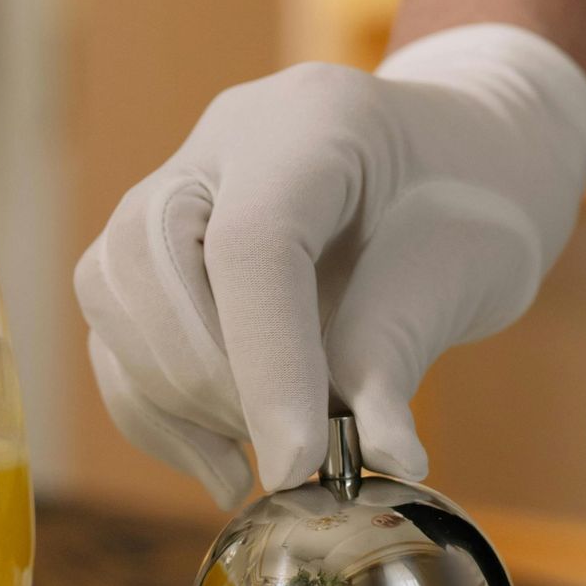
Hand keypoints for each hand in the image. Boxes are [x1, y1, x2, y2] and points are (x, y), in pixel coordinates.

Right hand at [73, 23, 585, 503]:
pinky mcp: (157, 240)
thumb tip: (382, 458)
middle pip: (148, 254)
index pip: (251, 241)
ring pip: (111, 288)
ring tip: (248, 463)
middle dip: (203, 379)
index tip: (298, 463)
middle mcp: (224, 140)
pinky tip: (222, 458)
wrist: (459, 155)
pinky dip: (154, 407)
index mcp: (311, 123)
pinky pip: (116, 325)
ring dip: (167, 399)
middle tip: (282, 453)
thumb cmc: (473, 201)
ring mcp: (181, 183)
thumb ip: (401, 351)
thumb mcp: (471, 264)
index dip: (265, 362)